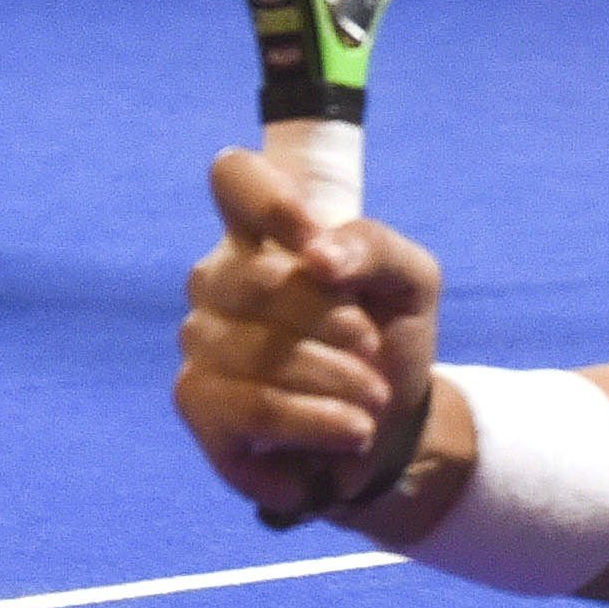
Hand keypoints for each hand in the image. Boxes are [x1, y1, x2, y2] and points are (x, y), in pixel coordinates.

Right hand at [176, 145, 446, 518]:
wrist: (392, 425)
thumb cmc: (390, 336)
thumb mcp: (410, 283)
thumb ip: (373, 248)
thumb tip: (317, 255)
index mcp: (265, 230)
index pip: (236, 177)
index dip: (273, 201)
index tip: (317, 241)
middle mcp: (219, 278)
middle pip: (256, 279)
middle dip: (330, 318)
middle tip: (372, 345)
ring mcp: (201, 339)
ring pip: (253, 350)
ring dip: (333, 377)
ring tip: (374, 397)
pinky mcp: (197, 401)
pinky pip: (247, 407)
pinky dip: (314, 421)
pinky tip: (352, 430)